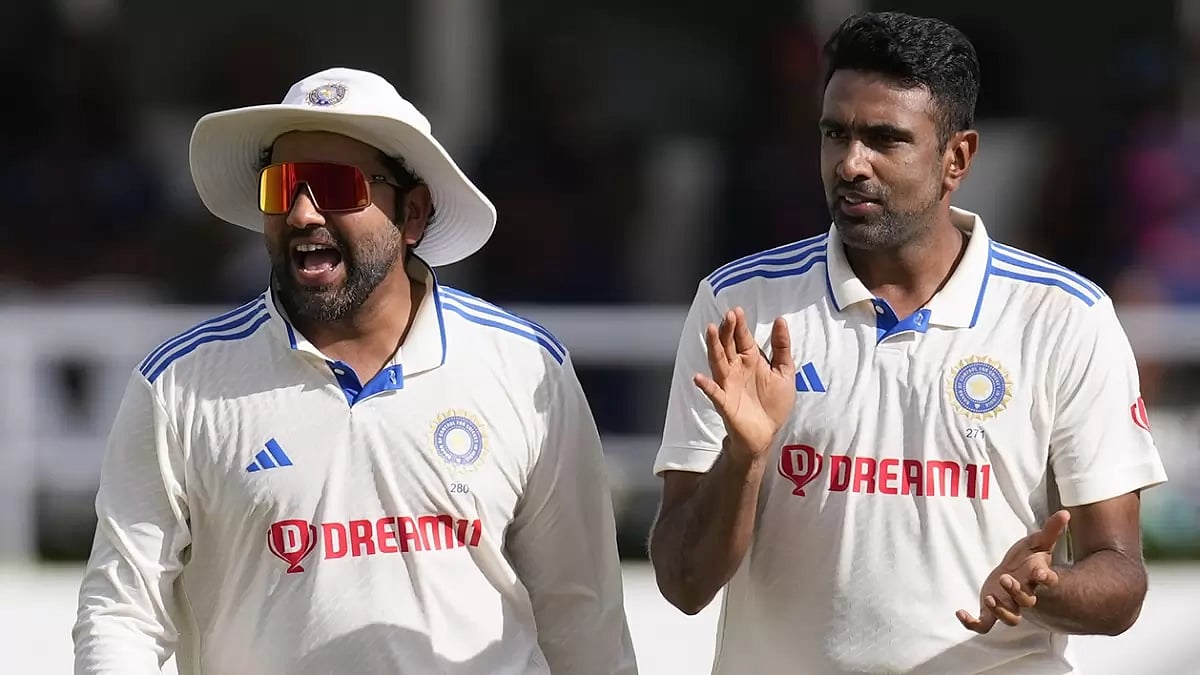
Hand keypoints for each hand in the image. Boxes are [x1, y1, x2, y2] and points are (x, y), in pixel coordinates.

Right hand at [693, 307, 794, 461]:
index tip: (737, 310)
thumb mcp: (784, 372)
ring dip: (713, 347)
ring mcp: (728, 385)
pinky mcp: (725, 403)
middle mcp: (736, 369)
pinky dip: (706, 386)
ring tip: (710, 331)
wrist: (767, 434)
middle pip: (728, 345)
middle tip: (727, 315)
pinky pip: (714, 393)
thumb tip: (781, 319)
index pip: (742, 338)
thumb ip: (781, 347)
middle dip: (727, 330)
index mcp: (750, 360)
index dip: (739, 325)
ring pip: (718, 362)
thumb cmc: (773, 403)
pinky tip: (698, 378)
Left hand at [957, 510, 1070, 633]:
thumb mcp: (1037, 542)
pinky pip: (984, 625)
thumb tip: (1065, 513)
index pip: (1048, 581)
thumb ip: (1051, 530)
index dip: (1047, 579)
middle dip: (1017, 592)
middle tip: (1005, 578)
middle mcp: (1025, 595)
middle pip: (1027, 601)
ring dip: (1001, 612)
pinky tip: (960, 613)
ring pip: (1011, 619)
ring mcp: (1009, 605)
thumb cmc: (1026, 559)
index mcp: (1037, 578)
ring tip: (989, 598)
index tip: (1041, 573)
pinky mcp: (991, 612)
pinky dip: (973, 624)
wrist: (1013, 573)